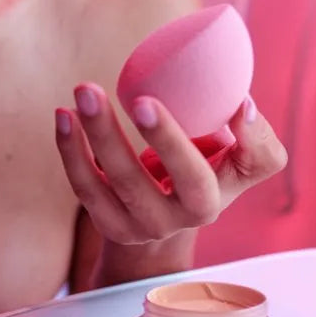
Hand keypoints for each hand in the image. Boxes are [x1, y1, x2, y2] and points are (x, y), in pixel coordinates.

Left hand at [55, 83, 286, 244]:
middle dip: (160, 141)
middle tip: (141, 99)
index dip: (247, 141)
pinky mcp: (106, 221)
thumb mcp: (233, 160)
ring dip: (99, 134)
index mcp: (214, 197)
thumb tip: (241, 103)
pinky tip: (64, 115)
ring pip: (116, 184)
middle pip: (179, 182)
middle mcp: (179, 218)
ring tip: (85, 92)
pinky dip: (71, 149)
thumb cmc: (202, 169)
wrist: (163, 217)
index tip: (238, 103)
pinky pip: (85, 185)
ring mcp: (139, 224)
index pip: (243, 169)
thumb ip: (251, 136)